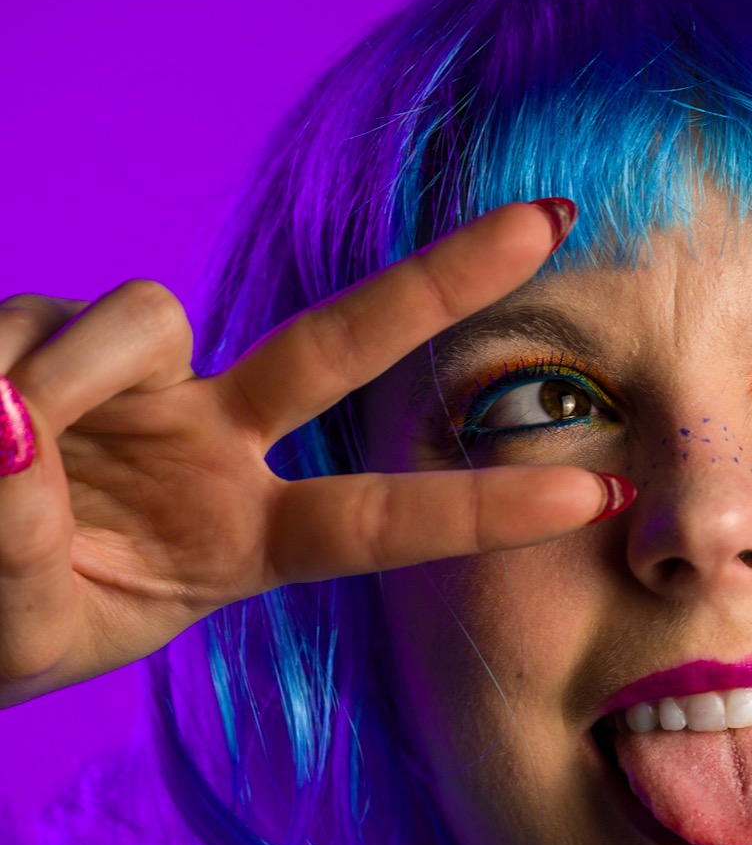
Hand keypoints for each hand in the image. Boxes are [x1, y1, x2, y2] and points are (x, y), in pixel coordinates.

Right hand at [0, 202, 624, 708]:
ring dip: (75, 379)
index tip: (600, 496)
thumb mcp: (27, 623)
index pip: (384, 522)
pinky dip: (7, 366)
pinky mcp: (54, 331)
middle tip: (551, 222)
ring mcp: (143, 382)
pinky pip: (51, 317)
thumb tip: (6, 415)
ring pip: (151, 316)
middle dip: (445, 281)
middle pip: (344, 345)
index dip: (487, 508)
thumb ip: (21, 539)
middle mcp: (214, 446)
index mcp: (245, 541)